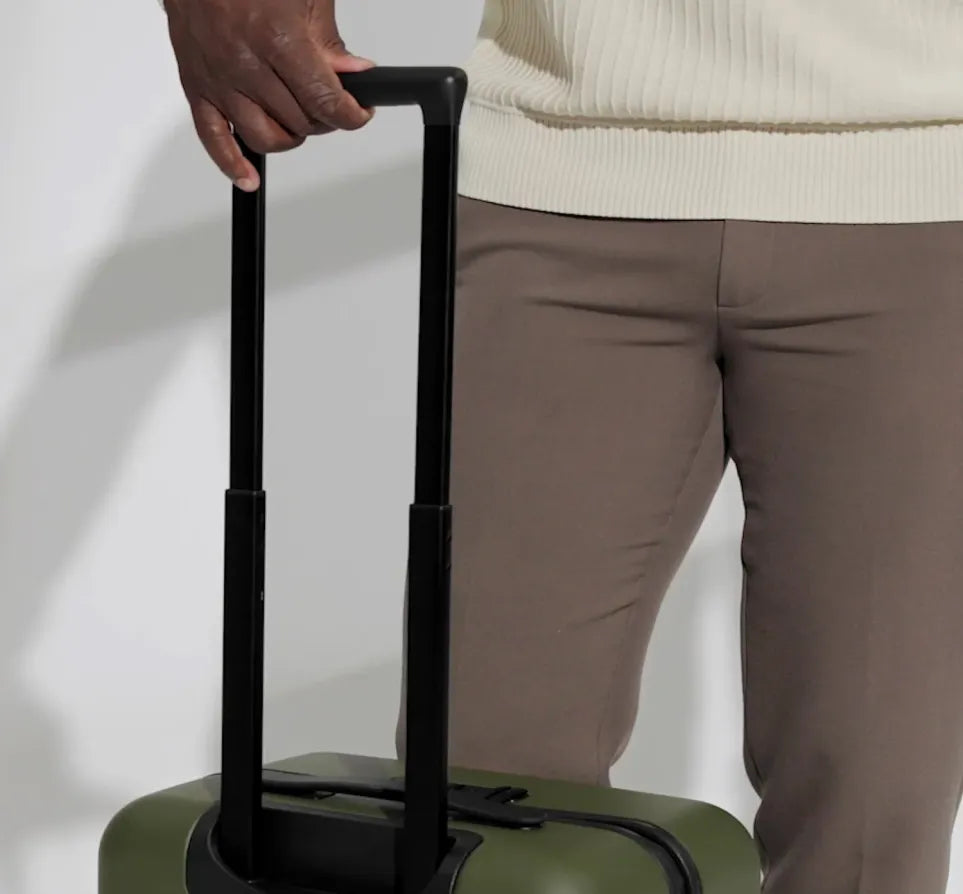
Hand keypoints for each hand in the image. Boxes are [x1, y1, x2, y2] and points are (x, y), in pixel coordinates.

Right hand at [164, 0, 374, 190]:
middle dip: (323, 119)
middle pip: (298, 122)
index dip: (351, 114)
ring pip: (263, 138)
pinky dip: (231, 163)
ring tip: (299, 119)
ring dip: (290, 137)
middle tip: (330, 104)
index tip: (359, 112)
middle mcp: (243, 63)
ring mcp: (218, 79)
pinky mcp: (195, 86)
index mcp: (275, 37)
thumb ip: (330, 41)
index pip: (324, 100)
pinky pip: (213, 138)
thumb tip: (355, 75)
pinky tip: (248, 177)